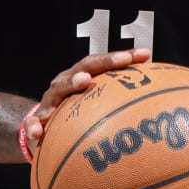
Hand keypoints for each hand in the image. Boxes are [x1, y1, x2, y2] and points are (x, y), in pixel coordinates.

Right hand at [23, 49, 153, 158]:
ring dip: (71, 83)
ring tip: (83, 81)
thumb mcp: (92, 109)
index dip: (123, 58)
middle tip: (121, 60)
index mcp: (80, 78)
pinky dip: (34, 127)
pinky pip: (32, 124)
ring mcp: (49, 102)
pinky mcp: (35, 122)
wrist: (38, 129)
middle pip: (82, 69)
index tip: (145, 54)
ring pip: (57, 90)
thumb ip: (117, 105)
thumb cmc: (72, 117)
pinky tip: (38, 133)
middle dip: (101, 63)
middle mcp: (64, 85)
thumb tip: (156, 105)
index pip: (103, 64)